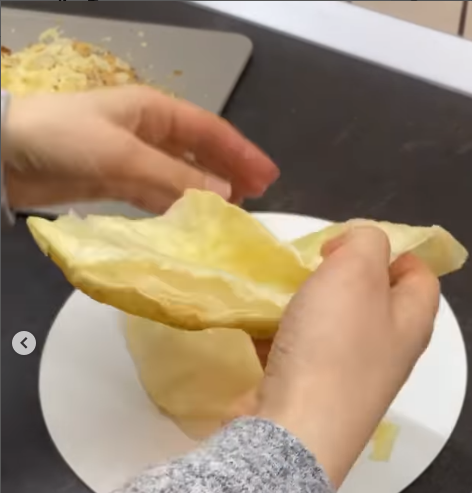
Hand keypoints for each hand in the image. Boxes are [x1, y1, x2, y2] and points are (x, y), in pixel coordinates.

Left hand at [1, 86, 278, 211]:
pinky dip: (176, 208)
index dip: (242, 154)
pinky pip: (157, 195)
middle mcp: (149, 133)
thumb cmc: (63, 139)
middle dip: (229, 173)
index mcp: (154, 112)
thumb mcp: (123, 156)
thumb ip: (175, 179)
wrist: (4, 154)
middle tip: (257, 200)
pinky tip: (191, 224)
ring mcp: (133, 159)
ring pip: (181, 177)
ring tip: (232, 215)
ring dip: (206, 194)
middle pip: (200, 154)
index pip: (210, 131)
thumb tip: (226, 198)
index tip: (268, 179)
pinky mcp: (116, 183)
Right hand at [256, 227, 439, 487]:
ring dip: (304, 307)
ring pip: (330, 328)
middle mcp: (387, 353)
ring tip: (276, 294)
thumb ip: (366, 242)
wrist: (291, 432)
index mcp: (411, 323)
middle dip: (339, 278)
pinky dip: (279, 338)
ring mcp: (348, 379)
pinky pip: (299, 355)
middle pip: (371, 301)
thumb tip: (356, 252)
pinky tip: (256, 329)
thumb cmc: (331, 347)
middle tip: (311, 267)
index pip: (420, 275)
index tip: (350, 244)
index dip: (393, 251)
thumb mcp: (356, 271)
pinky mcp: (310, 396)